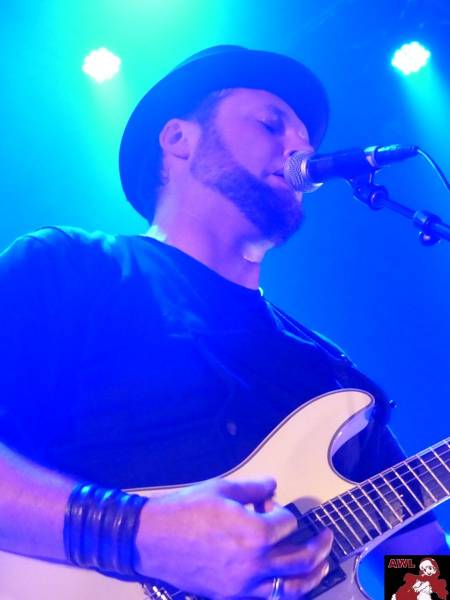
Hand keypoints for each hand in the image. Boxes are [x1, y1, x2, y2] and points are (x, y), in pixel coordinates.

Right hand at [135, 477, 332, 598]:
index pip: (287, 524)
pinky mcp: (230, 596)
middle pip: (299, 560)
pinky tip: (288, 582)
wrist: (153, 538)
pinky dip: (284, 590)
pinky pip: (267, 597)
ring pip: (290, 588)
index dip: (284, 511)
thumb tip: (273, 487)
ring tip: (320, 566)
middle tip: (326, 537)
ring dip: (311, 576)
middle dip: (318, 547)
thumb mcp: (222, 488)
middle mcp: (253, 563)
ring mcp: (242, 584)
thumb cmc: (185, 510)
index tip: (275, 506)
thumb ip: (254, 487)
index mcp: (254, 533)